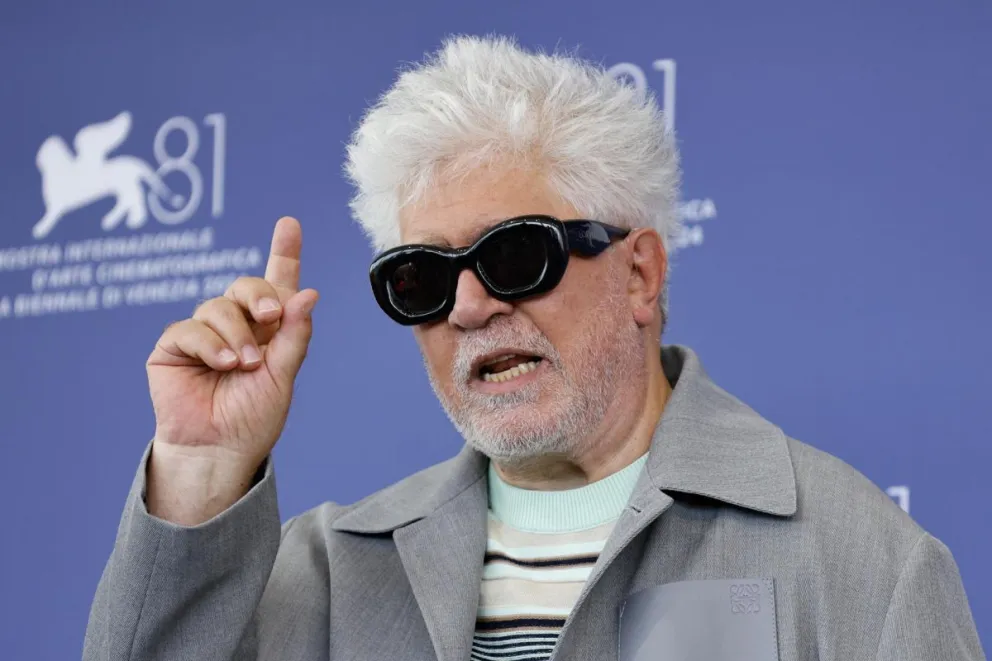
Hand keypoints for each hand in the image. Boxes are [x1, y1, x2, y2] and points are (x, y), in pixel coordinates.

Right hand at [144, 217, 318, 522]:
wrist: (220, 451)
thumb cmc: (254, 418)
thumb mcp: (283, 376)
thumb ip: (295, 335)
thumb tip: (309, 293)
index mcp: (269, 330)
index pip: (277, 285)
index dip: (284, 253)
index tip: (289, 224)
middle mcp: (237, 325)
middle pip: (246, 285)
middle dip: (260, 294)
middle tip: (271, 317)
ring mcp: (204, 334)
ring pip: (218, 305)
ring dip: (236, 333)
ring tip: (243, 365)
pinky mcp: (174, 348)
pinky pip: (189, 328)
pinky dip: (209, 344)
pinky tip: (222, 364)